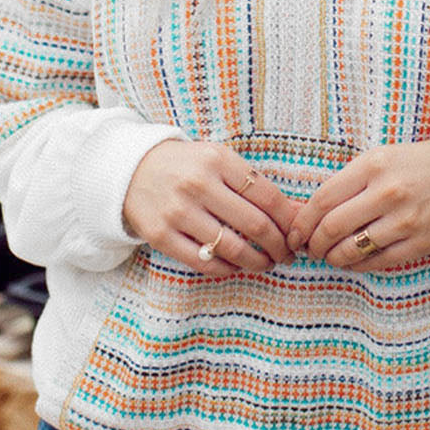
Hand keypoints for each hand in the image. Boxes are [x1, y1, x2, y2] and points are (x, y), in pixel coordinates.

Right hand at [123, 140, 299, 279]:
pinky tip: (236, 266)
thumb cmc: (187, 166)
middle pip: (254, 224)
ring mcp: (177, 211)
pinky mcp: (160, 235)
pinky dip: (227, 269)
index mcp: (218, 160)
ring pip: (232, 248)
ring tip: (266, 263)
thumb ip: (255, 184)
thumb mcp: (220, 161)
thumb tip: (299, 212)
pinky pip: (203, 262)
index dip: (289, 221)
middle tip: (287, 254)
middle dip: (279, 245)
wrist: (130, 170)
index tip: (297, 233)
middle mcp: (198, 184)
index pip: (268, 196)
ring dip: (257, 262)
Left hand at [286, 133, 429, 270]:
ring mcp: (406, 221)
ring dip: (332, 258)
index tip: (294, 232)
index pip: (321, 200)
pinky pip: (377, 262)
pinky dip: (357, 266)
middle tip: (308, 248)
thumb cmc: (422, 164)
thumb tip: (309, 212)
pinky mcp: (421, 243)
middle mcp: (388, 193)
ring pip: (351, 250)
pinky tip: (353, 261)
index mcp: (373, 166)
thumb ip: (349, 182)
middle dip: (313, 244)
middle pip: (331, 228)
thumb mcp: (383, 158)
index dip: (301, 222)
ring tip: (329, 255)